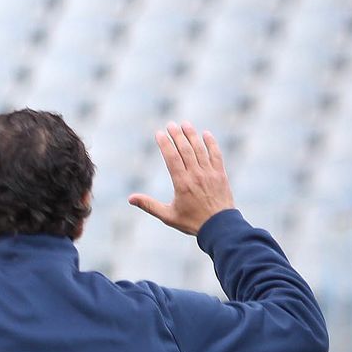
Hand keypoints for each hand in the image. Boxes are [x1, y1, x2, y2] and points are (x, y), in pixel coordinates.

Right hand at [128, 121, 234, 235]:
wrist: (219, 226)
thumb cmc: (191, 222)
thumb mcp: (167, 216)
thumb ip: (149, 205)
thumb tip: (130, 199)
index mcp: (182, 183)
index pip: (172, 158)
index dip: (165, 143)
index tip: (159, 133)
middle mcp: (196, 175)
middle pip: (185, 149)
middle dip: (177, 135)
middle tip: (171, 124)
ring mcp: (209, 173)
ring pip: (200, 149)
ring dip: (192, 135)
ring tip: (185, 124)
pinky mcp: (220, 174)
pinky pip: (216, 155)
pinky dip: (211, 143)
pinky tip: (206, 134)